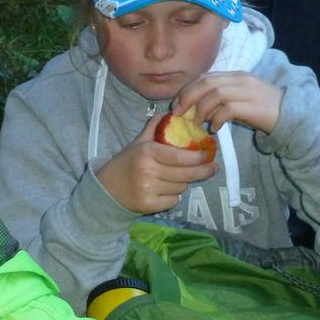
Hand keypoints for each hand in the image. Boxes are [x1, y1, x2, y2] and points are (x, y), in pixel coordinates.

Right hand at [96, 115, 217, 213]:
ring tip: (176, 178)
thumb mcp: (137, 143)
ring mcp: (147, 189)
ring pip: (180, 187)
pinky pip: (173, 201)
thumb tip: (173, 113)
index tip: (208, 155)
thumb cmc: (126, 163)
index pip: (179, 156)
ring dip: (183, 183)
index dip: (197, 157)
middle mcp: (147, 171)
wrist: (106, 188)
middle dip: (203, 171)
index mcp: (146, 152)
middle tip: (213, 168)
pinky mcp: (148, 205)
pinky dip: (173, 197)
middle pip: (185, 174)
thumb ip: (154, 128)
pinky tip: (164, 191)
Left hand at [172, 71, 283, 134]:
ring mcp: (249, 92)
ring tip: (197, 123)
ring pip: (215, 94)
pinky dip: (216, 119)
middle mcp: (242, 80)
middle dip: (188, 97)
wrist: (293, 116)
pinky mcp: (255, 106)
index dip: (188, 89)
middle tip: (179, 113)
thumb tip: (196, 108)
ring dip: (201, 109)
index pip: (206, 77)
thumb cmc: (263, 110)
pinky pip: (228, 109)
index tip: (177, 104)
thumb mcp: (240, 98)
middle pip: (207, 82)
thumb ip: (221, 98)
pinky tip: (214, 128)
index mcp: (236, 75)